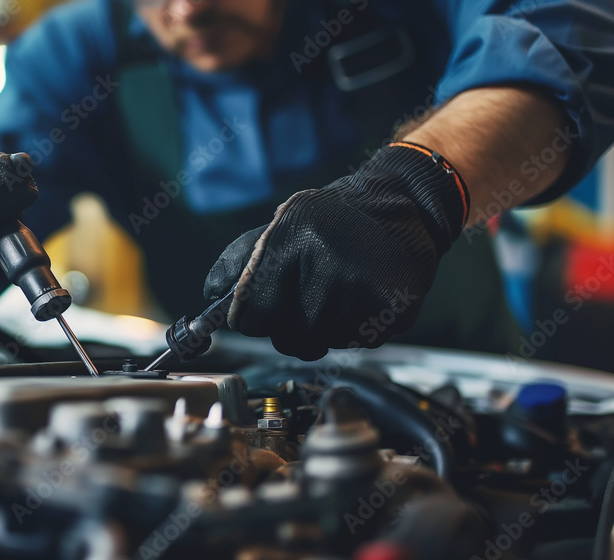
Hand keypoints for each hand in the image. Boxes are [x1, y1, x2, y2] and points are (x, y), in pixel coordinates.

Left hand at [204, 143, 469, 359]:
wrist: (402, 204)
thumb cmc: (332, 220)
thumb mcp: (281, 224)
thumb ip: (239, 261)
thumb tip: (211, 296)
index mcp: (291, 240)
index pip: (252, 314)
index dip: (253, 318)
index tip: (259, 312)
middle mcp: (326, 264)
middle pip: (286, 337)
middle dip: (289, 326)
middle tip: (304, 298)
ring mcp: (362, 288)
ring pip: (321, 342)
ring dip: (322, 328)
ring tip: (335, 293)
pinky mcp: (393, 308)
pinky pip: (355, 342)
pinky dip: (353, 329)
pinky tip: (360, 297)